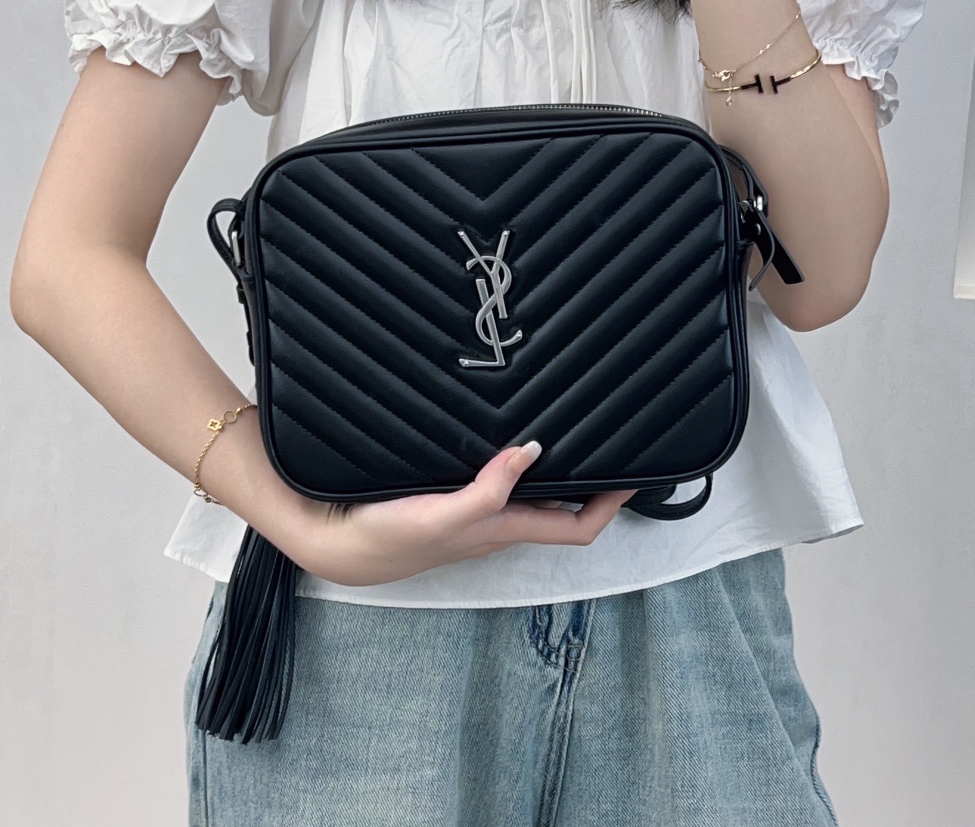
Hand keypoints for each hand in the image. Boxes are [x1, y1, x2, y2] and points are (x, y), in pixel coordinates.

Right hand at [292, 442, 638, 586]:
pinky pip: (499, 481)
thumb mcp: (443, 518)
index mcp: (504, 530)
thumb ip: (487, 493)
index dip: (611, 505)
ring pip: (532, 494)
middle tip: (611, 440)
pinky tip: (508, 436)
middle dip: (591, 482)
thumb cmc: (388, 539)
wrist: (336, 544)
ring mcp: (476, 512)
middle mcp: (498, 523)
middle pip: (561, 509)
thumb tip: (531, 453)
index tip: (637, 474)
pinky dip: (515, 462)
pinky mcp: (452, 499)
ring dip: (556, 471)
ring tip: (573, 431)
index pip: (576, 528)